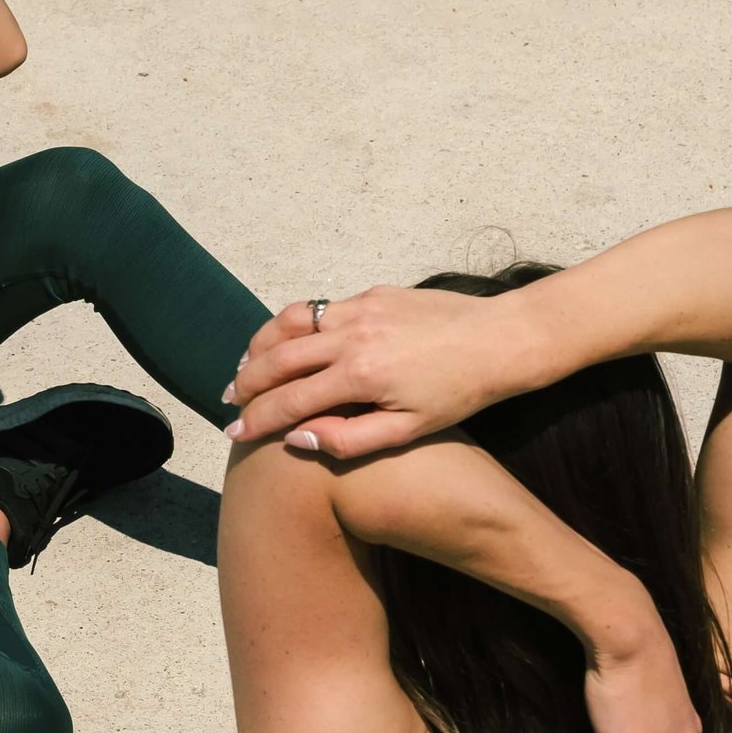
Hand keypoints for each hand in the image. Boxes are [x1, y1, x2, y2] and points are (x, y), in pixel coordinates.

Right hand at [227, 285, 523, 457]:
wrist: (501, 340)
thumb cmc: (459, 394)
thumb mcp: (408, 432)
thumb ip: (348, 439)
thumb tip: (296, 437)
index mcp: (359, 376)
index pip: (288, 400)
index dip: (256, 420)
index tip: (234, 433)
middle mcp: (352, 336)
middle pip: (277, 357)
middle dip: (246, 381)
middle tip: (230, 400)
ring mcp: (360, 308)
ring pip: (291, 322)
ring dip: (262, 344)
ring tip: (248, 364)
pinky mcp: (373, 293)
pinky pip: (321, 308)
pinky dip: (296, 326)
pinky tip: (293, 341)